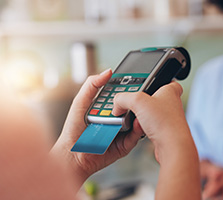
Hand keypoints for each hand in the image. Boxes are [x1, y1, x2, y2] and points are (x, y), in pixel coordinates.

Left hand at [51, 69, 143, 185]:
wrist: (72, 156)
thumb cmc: (73, 131)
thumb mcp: (80, 102)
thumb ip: (92, 85)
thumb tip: (108, 72)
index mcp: (107, 109)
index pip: (122, 96)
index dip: (129, 89)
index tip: (137, 82)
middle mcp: (116, 120)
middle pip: (131, 108)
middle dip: (137, 103)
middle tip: (141, 97)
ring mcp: (121, 133)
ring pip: (136, 122)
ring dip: (140, 116)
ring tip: (142, 110)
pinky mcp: (125, 146)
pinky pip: (135, 137)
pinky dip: (138, 131)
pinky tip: (137, 124)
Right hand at [112, 81, 191, 162]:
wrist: (172, 146)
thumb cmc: (166, 122)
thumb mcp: (137, 101)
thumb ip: (123, 98)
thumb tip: (117, 105)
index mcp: (170, 91)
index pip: (169, 81)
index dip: (161, 80)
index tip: (151, 81)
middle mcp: (171, 104)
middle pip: (156, 98)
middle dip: (143, 100)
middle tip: (133, 101)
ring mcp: (169, 119)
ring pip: (152, 114)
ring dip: (142, 115)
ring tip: (134, 117)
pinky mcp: (164, 131)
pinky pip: (151, 126)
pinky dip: (143, 127)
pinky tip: (139, 129)